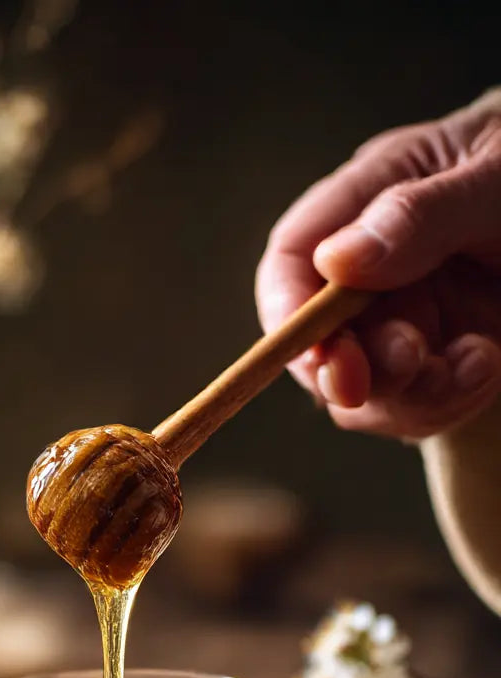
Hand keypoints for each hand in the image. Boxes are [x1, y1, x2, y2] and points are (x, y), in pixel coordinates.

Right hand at [256, 90, 500, 438]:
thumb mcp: (498, 177)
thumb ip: (419, 215)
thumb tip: (334, 261)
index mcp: (372, 198)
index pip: (294, 258)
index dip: (288, 310)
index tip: (317, 349)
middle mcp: (375, 271)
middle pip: (320, 340)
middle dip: (351, 367)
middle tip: (410, 358)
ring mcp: (408, 320)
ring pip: (363, 391)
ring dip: (409, 392)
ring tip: (475, 361)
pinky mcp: (443, 363)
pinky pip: (415, 409)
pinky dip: (449, 401)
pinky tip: (488, 363)